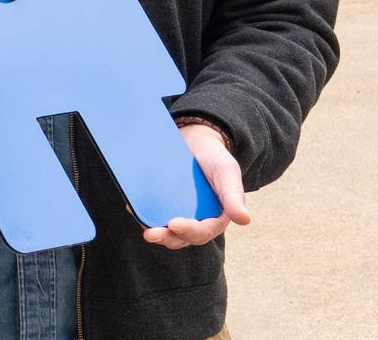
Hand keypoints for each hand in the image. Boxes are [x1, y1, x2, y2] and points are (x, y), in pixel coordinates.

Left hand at [140, 121, 250, 248]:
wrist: (195, 140)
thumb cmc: (215, 158)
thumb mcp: (227, 172)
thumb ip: (234, 196)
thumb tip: (245, 220)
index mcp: (216, 217)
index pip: (203, 232)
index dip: (189, 231)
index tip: (174, 224)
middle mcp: (197, 220)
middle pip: (182, 237)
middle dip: (167, 238)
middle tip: (150, 234)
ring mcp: (179, 213)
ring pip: (166, 231)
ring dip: (155, 232)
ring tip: (142, 226)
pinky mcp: (164, 204)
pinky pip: (153, 215)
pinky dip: (143, 215)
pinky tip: (132, 208)